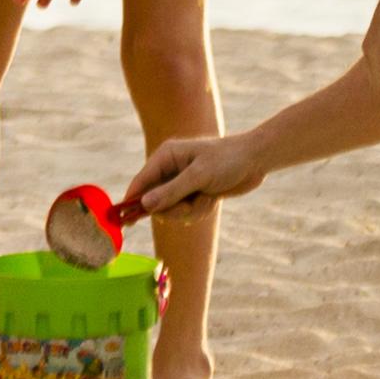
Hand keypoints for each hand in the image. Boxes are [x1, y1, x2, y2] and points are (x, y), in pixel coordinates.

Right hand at [124, 129, 258, 220]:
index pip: (140, 182)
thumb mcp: (199, 175)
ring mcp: (181, 183)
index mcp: (166, 156)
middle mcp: (170, 170)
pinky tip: (212, 199)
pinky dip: (199, 211)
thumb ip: (171, 191)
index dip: (131, 202)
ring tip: (207, 198)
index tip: (124, 222)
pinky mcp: (192, 194)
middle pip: (154, 202)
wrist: (255, 160)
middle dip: (174, 209)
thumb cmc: (227, 160)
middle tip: (189, 205)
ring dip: (190, 211)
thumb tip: (144, 204)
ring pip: (172, 211)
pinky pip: (186, 213)